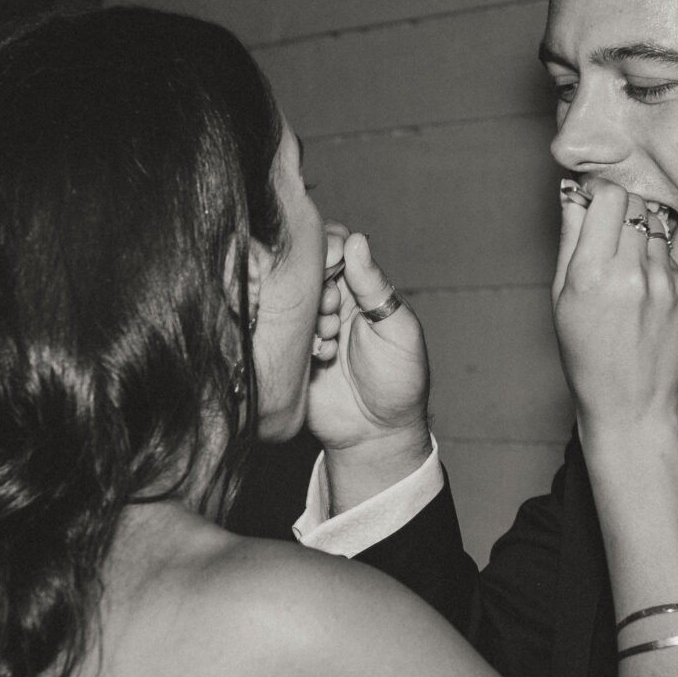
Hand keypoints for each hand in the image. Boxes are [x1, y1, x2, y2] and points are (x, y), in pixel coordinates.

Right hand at [306, 223, 430, 471]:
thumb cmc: (400, 382)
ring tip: (330, 342)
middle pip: (305, 266)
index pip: (335, 244)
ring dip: (309, 316)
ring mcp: (305, 324)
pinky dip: (298, 340)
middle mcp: (329, 299)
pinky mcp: (287, 349)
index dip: (329, 247)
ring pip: (288, 297)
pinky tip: (320, 359)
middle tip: (332, 312)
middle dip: (316, 285)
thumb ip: (375, 287)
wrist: (376, 435)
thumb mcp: (398, 331)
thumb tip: (356, 240)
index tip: (333, 265)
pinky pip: (278, 329)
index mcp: (360, 287)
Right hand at [553, 179, 677, 442]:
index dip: (597, 191)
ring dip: (638, 232)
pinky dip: (654, 260)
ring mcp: (664, 283)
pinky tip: (642, 290)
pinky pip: (669, 256)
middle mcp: (631, 273)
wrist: (631, 406)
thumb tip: (573, 193)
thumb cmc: (586, 355)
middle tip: (605, 228)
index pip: (607, 196)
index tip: (590, 199)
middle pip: (634, 203)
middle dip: (618, 207)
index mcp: (592, 273)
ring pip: (654, 226)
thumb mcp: (562, 298)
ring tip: (624, 264)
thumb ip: (570, 240)